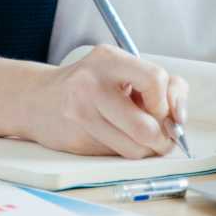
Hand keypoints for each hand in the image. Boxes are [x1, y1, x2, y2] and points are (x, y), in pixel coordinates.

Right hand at [19, 46, 189, 157]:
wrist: (37, 99)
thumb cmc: (91, 83)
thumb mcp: (122, 69)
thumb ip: (159, 87)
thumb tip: (179, 121)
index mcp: (108, 59)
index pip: (156, 80)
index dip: (167, 102)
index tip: (162, 109)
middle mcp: (91, 84)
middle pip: (146, 127)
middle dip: (162, 139)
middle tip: (162, 138)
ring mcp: (80, 114)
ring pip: (134, 149)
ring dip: (146, 150)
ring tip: (139, 138)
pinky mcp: (76, 139)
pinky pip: (117, 156)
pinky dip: (126, 152)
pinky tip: (114, 137)